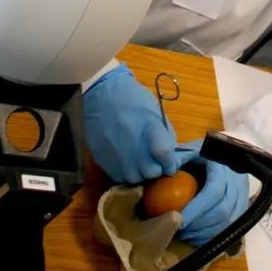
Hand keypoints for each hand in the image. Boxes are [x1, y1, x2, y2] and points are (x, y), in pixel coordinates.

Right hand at [84, 65, 179, 183]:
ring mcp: (115, 153)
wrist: (101, 92)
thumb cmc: (132, 98)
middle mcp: (132, 143)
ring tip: (140, 163)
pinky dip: (126, 173)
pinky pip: (119, 177)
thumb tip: (170, 156)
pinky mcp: (102, 158)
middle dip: (156, 169)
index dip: (170, 163)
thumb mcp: (155, 111)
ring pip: (134, 178)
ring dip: (141, 173)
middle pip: (151, 172)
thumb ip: (164, 135)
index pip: (164, 154)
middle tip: (155, 162)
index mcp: (149, 127)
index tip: (170, 164)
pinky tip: (127, 163)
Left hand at [173, 140, 248, 245]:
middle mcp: (237, 181)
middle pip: (223, 211)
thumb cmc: (201, 153)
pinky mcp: (242, 206)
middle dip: (200, 225)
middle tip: (180, 231)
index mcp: (224, 166)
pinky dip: (214, 235)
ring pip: (229, 222)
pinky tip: (198, 237)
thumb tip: (164, 171)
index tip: (179, 221)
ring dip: (207, 233)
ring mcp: (242, 195)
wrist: (221, 152)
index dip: (197, 209)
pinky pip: (231, 227)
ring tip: (187, 235)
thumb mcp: (189, 150)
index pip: (214, 191)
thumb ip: (177, 157)